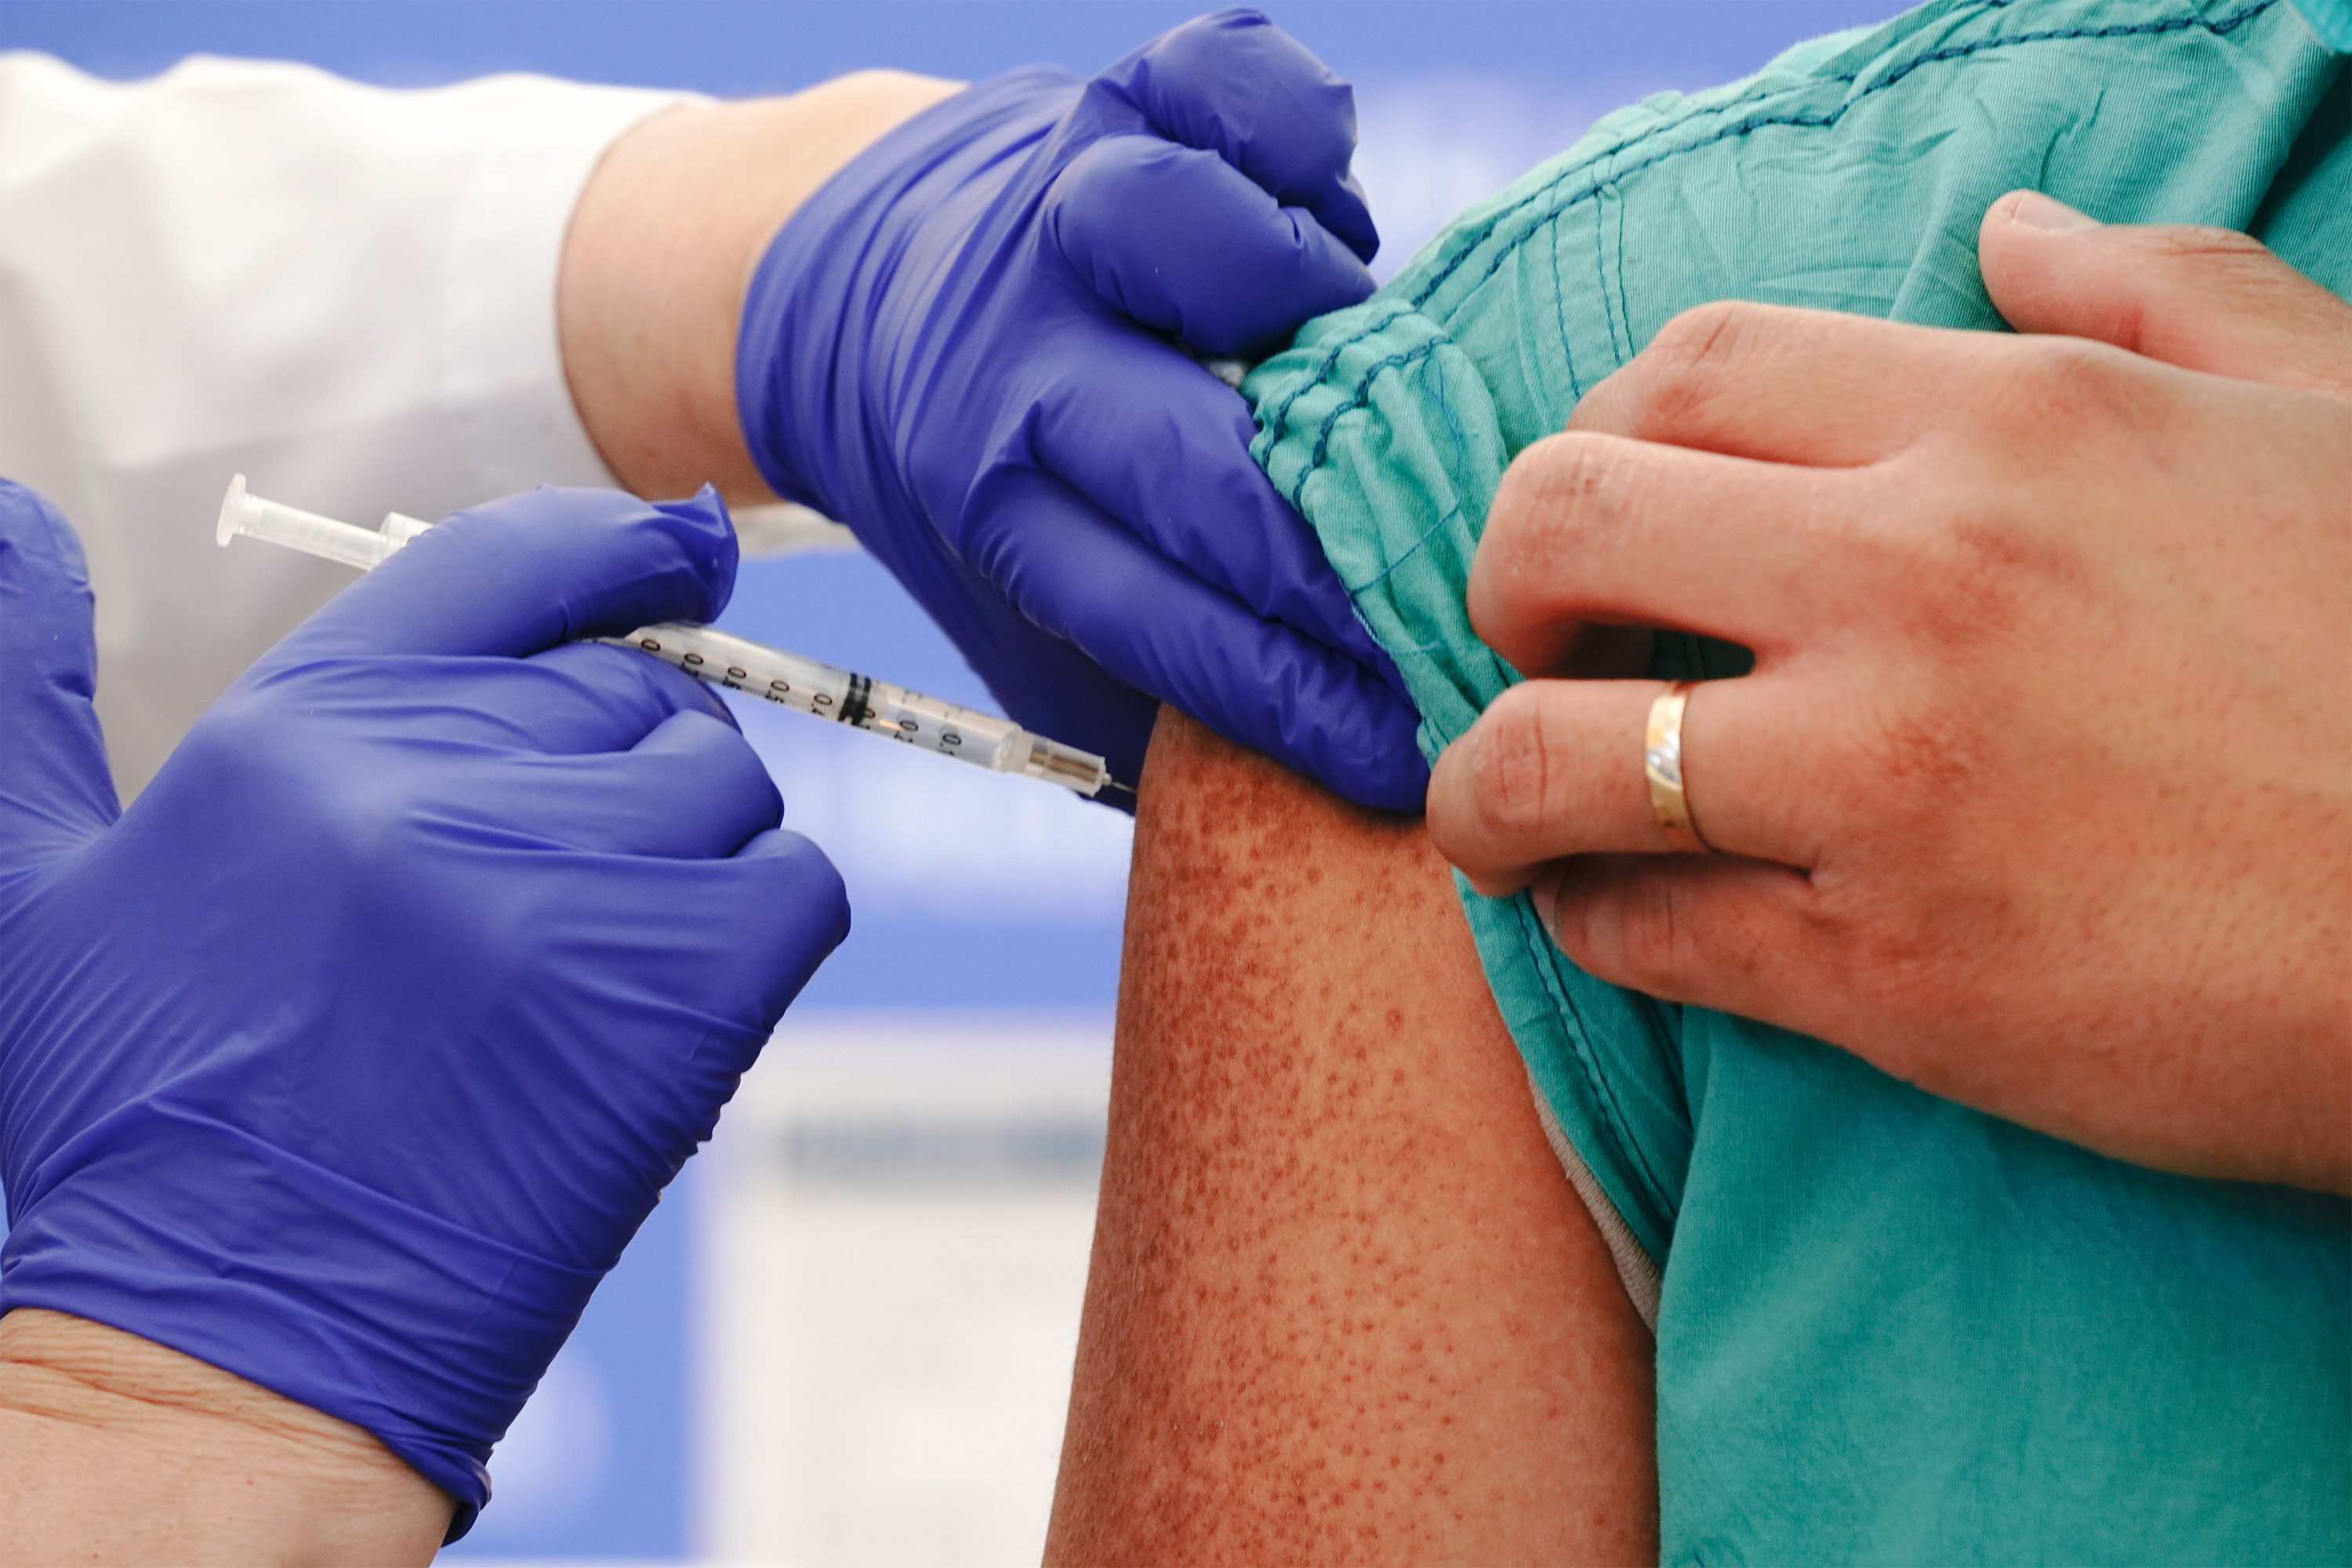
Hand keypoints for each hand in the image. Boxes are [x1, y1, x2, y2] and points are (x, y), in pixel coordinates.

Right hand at [0, 482, 848, 1535]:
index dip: (623, 548)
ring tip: (581, 961)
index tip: (684, 553)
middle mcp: (443, 781)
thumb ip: (22, 684)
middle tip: (550, 885)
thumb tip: (8, 512)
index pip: (512, 562)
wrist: (232, 1343)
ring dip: (689, 854)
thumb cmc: (140, 1120)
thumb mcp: (32, 881)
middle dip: (620, 765)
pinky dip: (760, 927)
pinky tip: (663, 999)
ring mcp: (572, 886)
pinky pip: (796, 887)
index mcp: (307, 725)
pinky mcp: (679, 993)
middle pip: (636, 691)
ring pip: (725, 788)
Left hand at [737, 8, 1425, 809]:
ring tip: (1348, 352)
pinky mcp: (1116, 91)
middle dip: (1332, 554)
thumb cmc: (990, 481)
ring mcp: (1060, 206)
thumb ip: (1154, 688)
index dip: (1296, 696)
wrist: (847, 286)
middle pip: (1190, 458)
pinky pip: (1229, 79)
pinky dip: (1296, 131)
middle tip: (1444, 598)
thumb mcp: (1026, 613)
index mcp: (988, 502)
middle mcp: (1010, 354)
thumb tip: (1338, 782)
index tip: (1407, 752)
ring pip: (1184, 236)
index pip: (1162, 621)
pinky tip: (1322, 197)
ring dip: (1297, 307)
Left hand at [1424, 193, 2351, 1193]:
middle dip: (1502, 583)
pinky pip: (1645, 933)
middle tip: (1535, 643)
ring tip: (1505, 811)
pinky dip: (1591, 924)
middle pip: (1561, 521)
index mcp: (2016, 425)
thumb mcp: (2329, 415)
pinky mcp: (1890, 971)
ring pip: (1548, 757)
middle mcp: (1920, 579)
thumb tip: (2008, 231)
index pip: (1691, 369)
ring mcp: (1886, 780)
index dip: (1599, 433)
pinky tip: (1611, 919)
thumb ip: (2162, 297)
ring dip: (1488, 787)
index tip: (1610, 512)